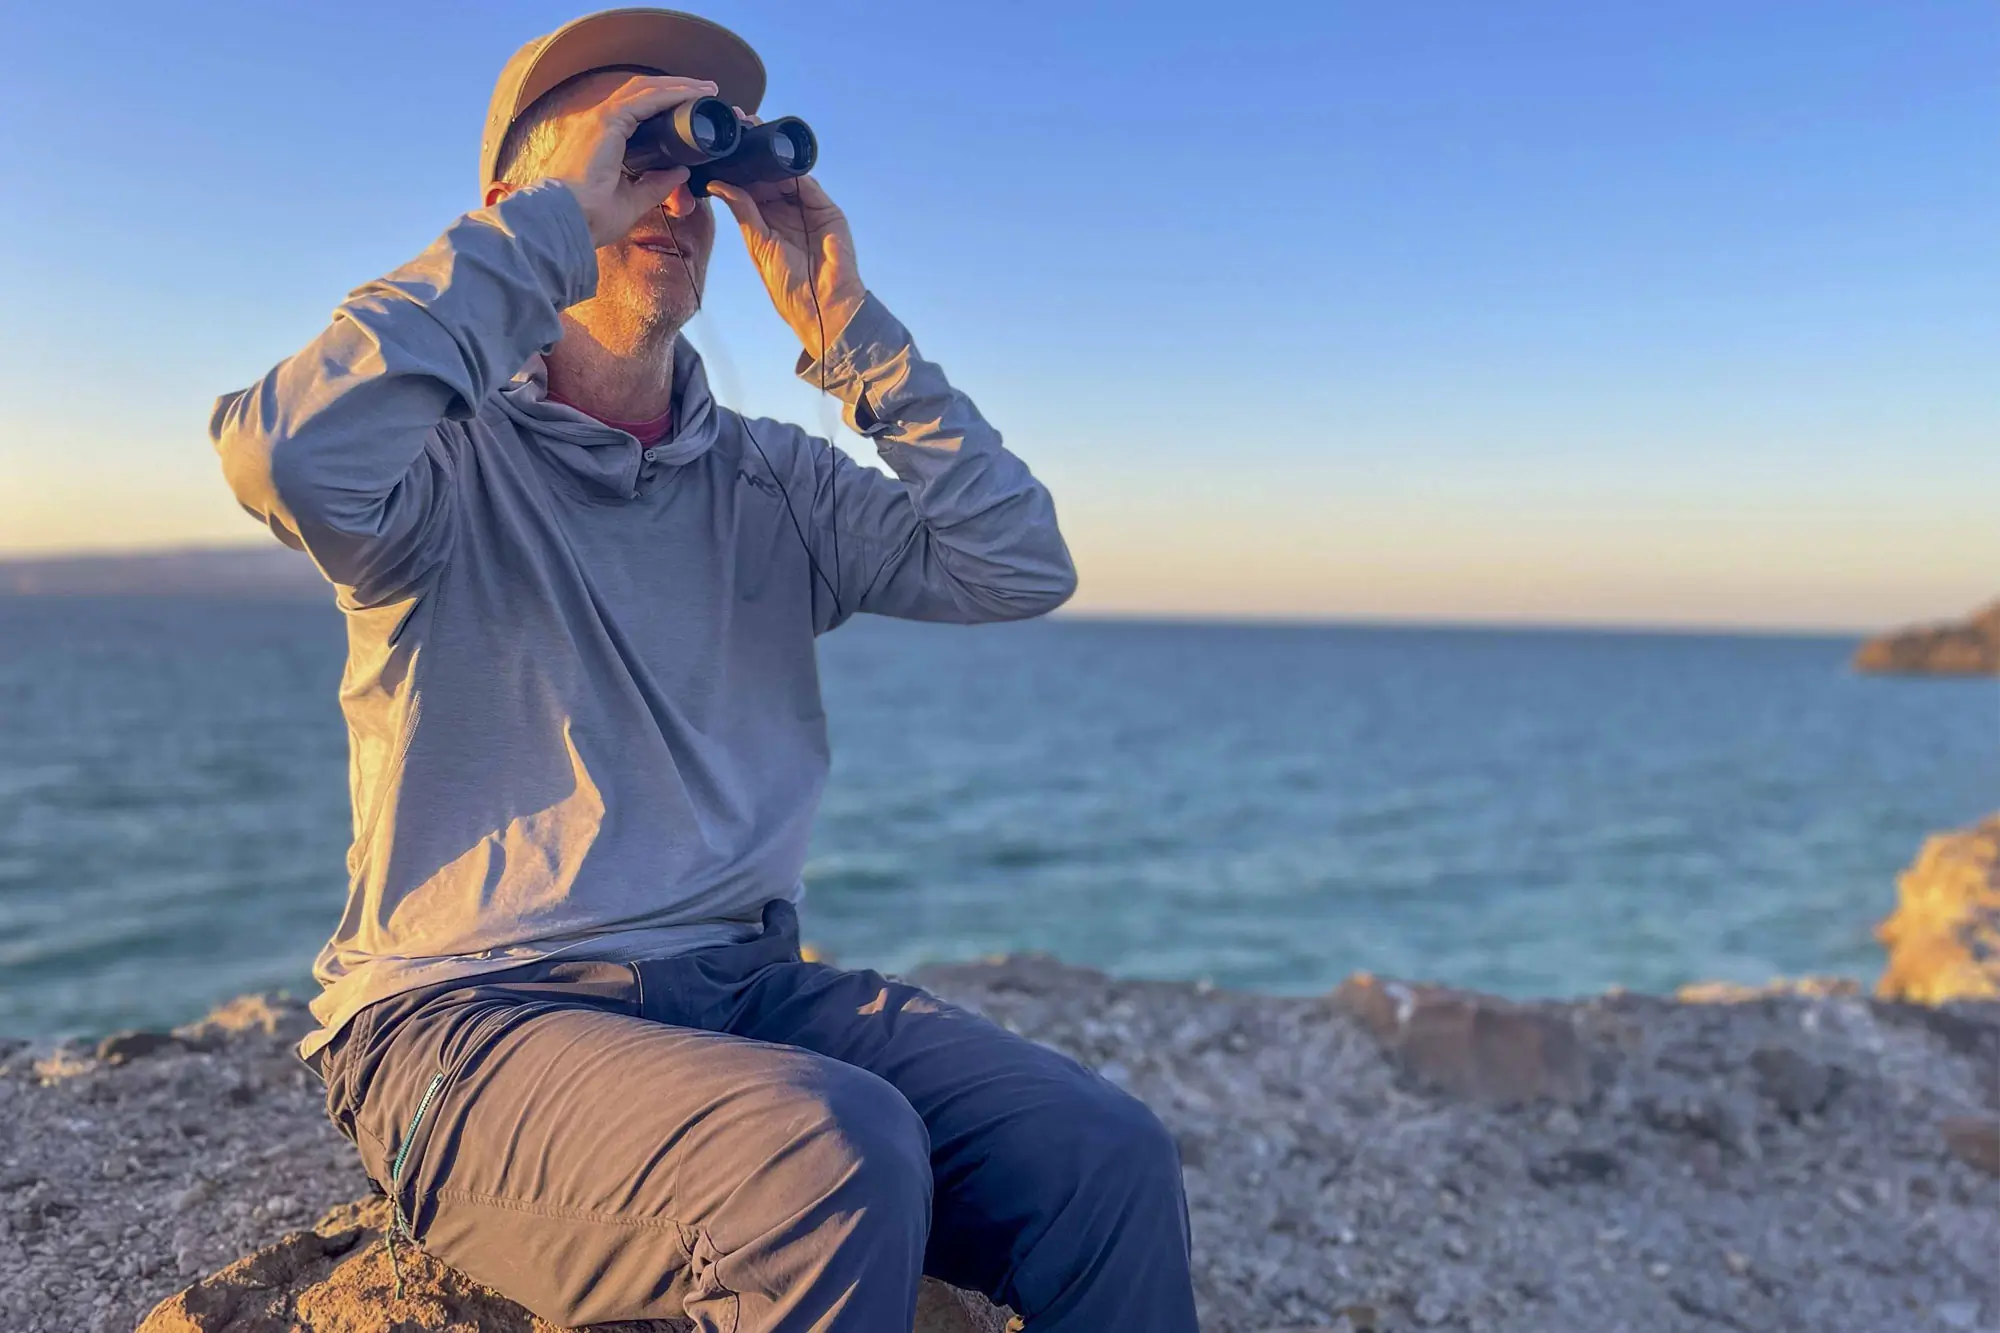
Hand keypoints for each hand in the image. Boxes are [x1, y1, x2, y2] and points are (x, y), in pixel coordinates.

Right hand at [539, 75, 716, 247]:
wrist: (563, 222)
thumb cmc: (588, 217)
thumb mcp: (631, 201)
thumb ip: (656, 185)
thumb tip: (680, 172)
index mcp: (602, 140)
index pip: (637, 111)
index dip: (665, 105)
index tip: (692, 108)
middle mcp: (599, 123)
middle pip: (643, 94)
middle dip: (676, 89)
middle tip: (705, 92)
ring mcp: (601, 119)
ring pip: (646, 90)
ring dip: (678, 86)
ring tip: (705, 89)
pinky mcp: (607, 122)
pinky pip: (646, 99)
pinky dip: (671, 94)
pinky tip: (692, 94)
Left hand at [707, 130, 866, 362]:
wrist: (820, 305)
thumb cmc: (788, 285)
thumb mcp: (758, 243)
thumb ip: (743, 210)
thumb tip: (717, 184)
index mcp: (765, 219)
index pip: (749, 185)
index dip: (735, 165)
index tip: (718, 145)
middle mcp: (786, 209)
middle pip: (767, 173)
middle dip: (751, 151)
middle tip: (735, 127)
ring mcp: (807, 207)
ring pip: (787, 172)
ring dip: (771, 152)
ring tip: (752, 131)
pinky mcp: (826, 209)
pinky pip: (808, 183)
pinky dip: (794, 168)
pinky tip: (777, 155)